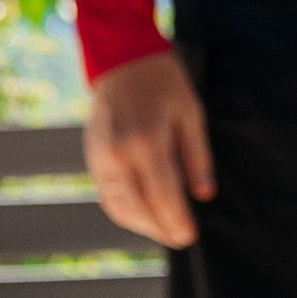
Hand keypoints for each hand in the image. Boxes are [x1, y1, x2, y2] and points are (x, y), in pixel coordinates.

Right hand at [85, 47, 213, 248]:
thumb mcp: (189, 112)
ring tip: (165, 229)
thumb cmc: (163, 84)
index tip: (190, 235)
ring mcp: (101, 159)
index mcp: (146, 141)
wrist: (122, 60)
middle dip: (161, 228)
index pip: (163, 194)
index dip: (177, 219)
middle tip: (181, 237)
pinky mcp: (92, 160)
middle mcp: (118, 155)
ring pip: (120, 208)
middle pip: (139, 208)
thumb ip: (197, 156)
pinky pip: (108, 197)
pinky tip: (144, 215)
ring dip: (143, 225)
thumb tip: (204, 194)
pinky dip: (125, 212)